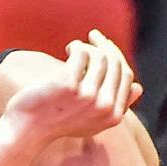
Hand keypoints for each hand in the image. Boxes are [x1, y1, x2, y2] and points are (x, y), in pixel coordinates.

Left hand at [2, 30, 141, 144]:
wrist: (28, 129)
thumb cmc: (58, 122)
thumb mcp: (93, 121)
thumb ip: (117, 106)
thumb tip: (138, 87)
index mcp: (114, 116)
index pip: (127, 76)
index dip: (118, 57)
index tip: (106, 46)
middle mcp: (104, 107)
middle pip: (116, 64)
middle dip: (106, 45)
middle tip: (93, 36)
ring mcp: (87, 96)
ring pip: (100, 57)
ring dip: (88, 46)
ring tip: (74, 48)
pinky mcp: (69, 84)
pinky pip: (81, 53)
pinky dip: (77, 46)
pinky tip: (70, 49)